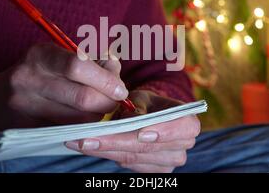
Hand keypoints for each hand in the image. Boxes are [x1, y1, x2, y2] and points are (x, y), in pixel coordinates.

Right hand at [0, 43, 127, 133]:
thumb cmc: (39, 73)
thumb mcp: (60, 56)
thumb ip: (93, 61)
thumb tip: (116, 70)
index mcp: (40, 55)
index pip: (77, 66)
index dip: (105, 80)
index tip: (120, 89)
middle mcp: (28, 79)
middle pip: (82, 98)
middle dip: (107, 102)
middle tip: (114, 102)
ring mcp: (24, 106)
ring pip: (77, 119)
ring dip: (97, 117)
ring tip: (98, 109)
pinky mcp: (24, 128)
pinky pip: (65, 132)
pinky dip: (81, 128)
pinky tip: (83, 121)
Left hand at [65, 91, 200, 172]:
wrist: (150, 116)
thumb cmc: (148, 103)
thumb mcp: (143, 97)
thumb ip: (138, 107)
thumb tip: (131, 119)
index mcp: (188, 122)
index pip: (183, 128)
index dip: (163, 132)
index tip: (140, 133)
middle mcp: (184, 145)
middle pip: (149, 148)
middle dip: (116, 142)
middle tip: (87, 138)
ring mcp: (170, 161)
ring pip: (135, 159)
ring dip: (106, 150)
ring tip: (80, 141)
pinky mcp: (155, 171)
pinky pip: (130, 166)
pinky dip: (109, 155)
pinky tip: (92, 147)